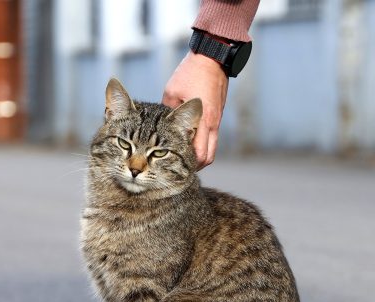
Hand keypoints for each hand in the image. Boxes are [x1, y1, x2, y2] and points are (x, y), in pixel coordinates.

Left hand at [162, 52, 227, 169]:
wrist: (214, 57)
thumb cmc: (191, 72)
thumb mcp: (172, 92)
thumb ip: (165, 112)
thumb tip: (157, 126)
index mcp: (202, 120)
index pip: (199, 154)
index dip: (188, 165)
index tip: (175, 169)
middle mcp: (212, 123)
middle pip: (208, 157)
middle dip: (194, 166)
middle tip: (180, 170)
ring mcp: (216, 120)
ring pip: (211, 149)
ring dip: (199, 156)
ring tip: (183, 158)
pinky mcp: (217, 115)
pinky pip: (211, 138)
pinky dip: (201, 144)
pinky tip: (188, 141)